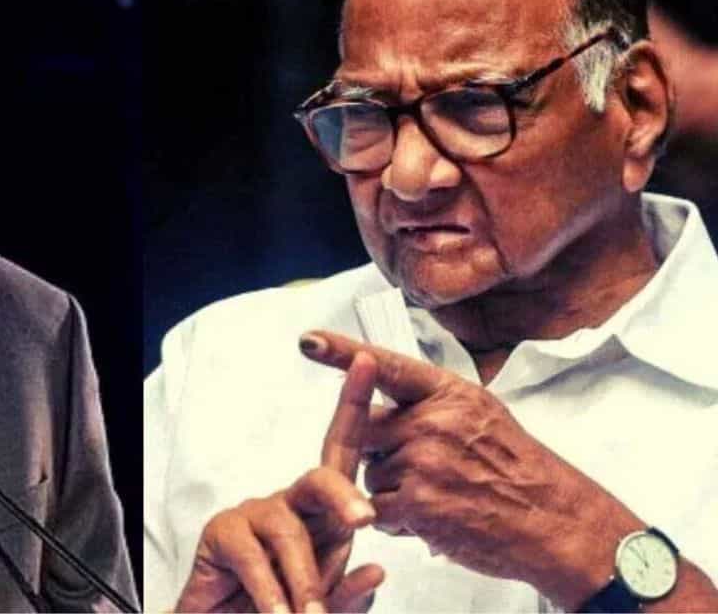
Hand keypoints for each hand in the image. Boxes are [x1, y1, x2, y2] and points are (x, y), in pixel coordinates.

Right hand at [174, 354, 386, 612]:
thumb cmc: (284, 612)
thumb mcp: (328, 608)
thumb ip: (352, 595)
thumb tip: (377, 569)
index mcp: (325, 517)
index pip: (345, 455)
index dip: (355, 408)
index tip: (367, 364)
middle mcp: (291, 506)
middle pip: (320, 477)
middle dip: (342, 495)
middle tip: (362, 520)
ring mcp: (254, 514)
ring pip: (290, 532)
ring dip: (304, 580)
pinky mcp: (222, 532)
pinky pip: (254, 558)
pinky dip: (270, 593)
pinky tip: (277, 612)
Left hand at [298, 330, 643, 608]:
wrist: (555, 522)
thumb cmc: (518, 470)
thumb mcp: (481, 415)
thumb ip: (431, 404)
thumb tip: (383, 399)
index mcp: (449, 393)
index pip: (387, 367)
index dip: (343, 353)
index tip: (309, 341)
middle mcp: (433, 420)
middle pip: (365, 430)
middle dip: (379, 452)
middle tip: (421, 469)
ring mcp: (424, 461)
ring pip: (370, 473)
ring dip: (390, 491)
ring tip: (438, 497)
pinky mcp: (418, 502)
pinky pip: (375, 508)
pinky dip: (393, 520)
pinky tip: (428, 520)